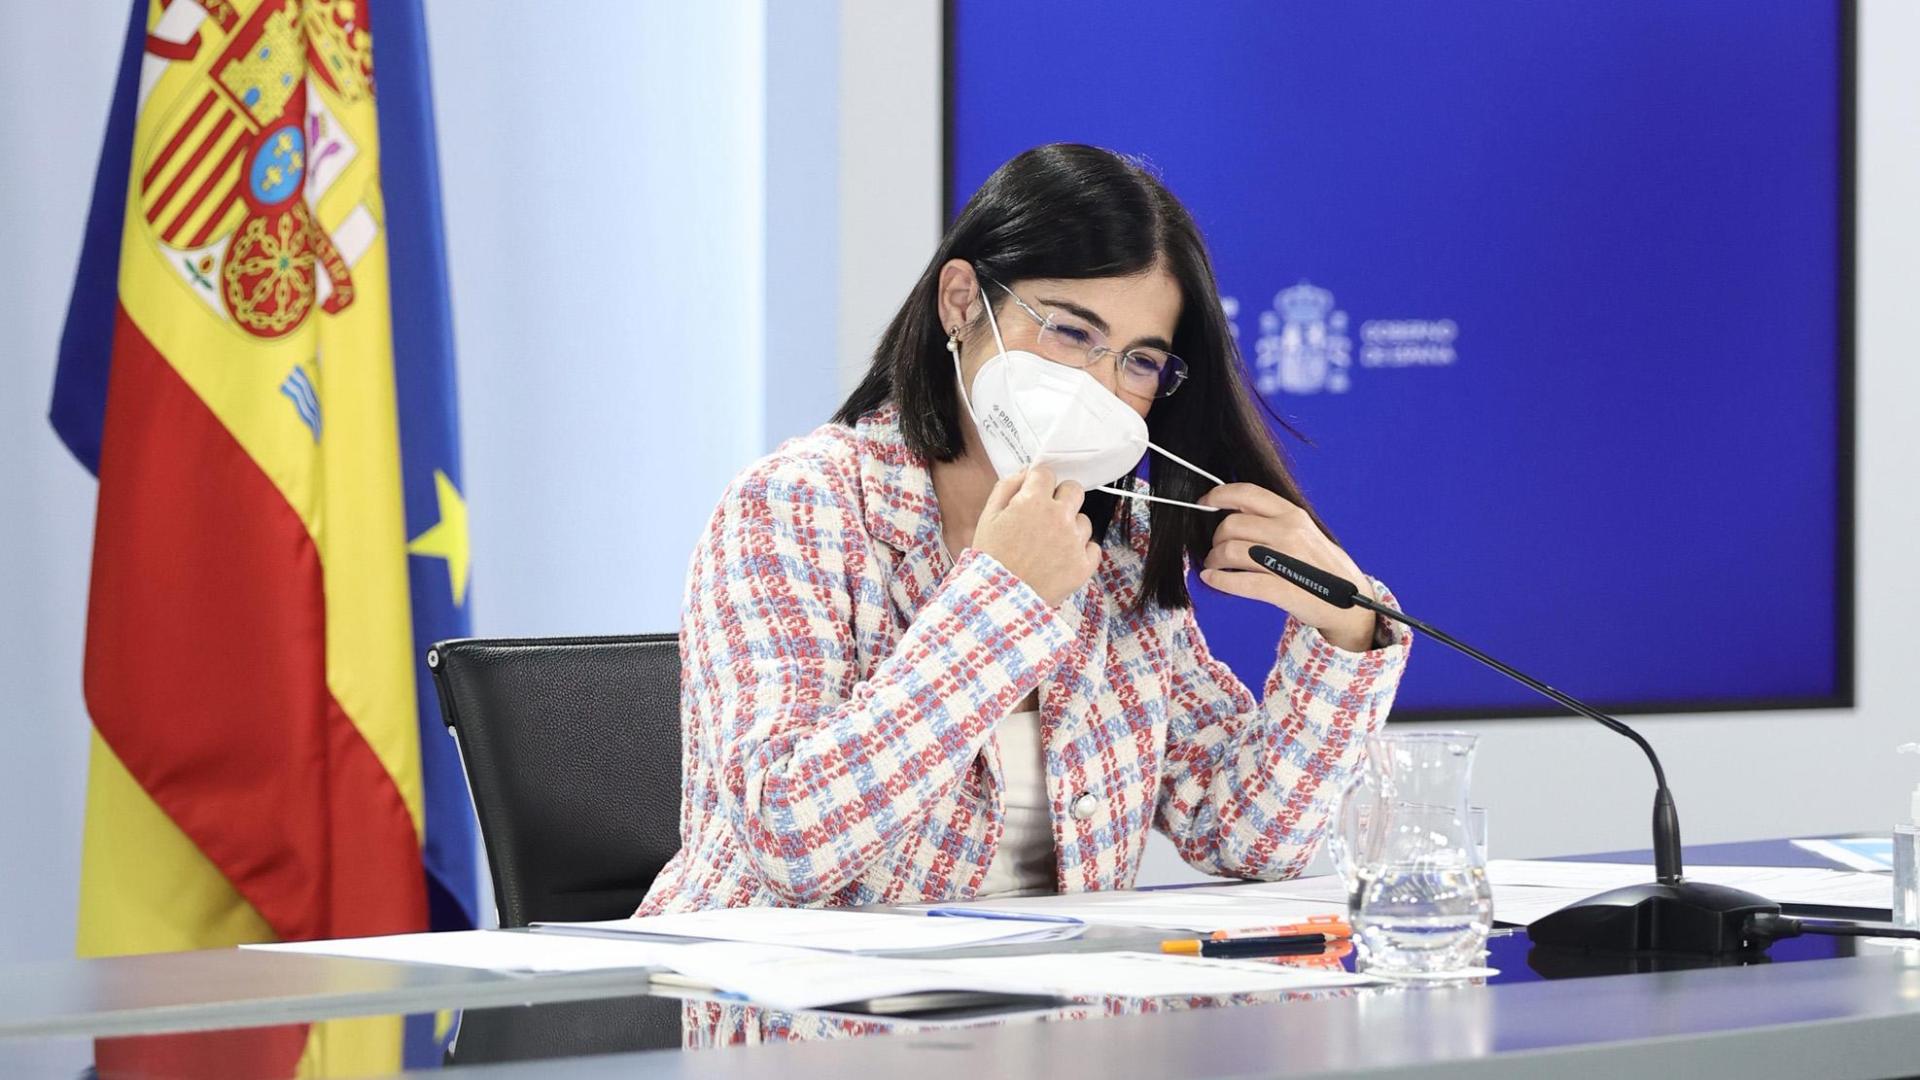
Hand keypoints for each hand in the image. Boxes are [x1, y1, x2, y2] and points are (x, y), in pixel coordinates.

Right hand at [972, 467, 1101, 606]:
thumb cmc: (990, 560)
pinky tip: (1061, 560)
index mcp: (1033, 502)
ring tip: (1049, 546)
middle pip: (1074, 490)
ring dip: (1070, 527)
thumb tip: (1025, 473)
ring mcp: (1074, 542)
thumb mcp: (987, 517)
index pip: (1046, 473)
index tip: (1034, 495)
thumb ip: (1007, 487)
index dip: (1038, 484)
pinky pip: (1093, 548)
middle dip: (1061, 498)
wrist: (998, 602)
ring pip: (1083, 521)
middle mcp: (1058, 517)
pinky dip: (1081, 552)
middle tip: (1046, 516)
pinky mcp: (1084, 565)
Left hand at [1198, 483, 1378, 651]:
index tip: (1205, 503)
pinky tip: (1212, 579)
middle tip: (1215, 549)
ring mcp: (1285, 561)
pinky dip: (1218, 580)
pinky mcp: (1282, 589)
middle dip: (1215, 538)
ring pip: (1230, 552)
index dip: (1219, 495)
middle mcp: (1289, 532)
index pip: (1247, 493)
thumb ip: (1275, 521)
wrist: (1352, 603)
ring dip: (1213, 560)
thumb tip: (1234, 512)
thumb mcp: (1305, 533)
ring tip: (1214, 566)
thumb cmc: (1323, 568)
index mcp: (1293, 515)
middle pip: (1231, 525)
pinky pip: (1238, 582)